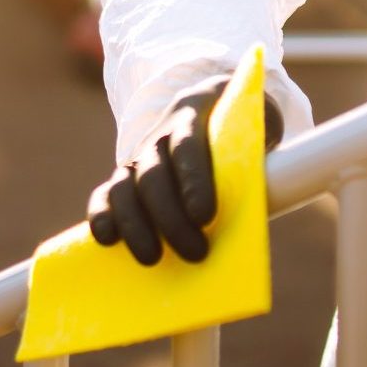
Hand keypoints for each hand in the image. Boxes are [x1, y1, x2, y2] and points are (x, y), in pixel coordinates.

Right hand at [87, 74, 284, 265]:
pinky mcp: (126, 176)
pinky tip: (108, 241)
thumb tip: (264, 200)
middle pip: (154, 174)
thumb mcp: (259, 127)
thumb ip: (258, 154)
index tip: (205, 216)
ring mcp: (140, 153)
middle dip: (170, 218)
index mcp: (195, 110)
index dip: (194, 181)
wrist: (216, 106)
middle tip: (196, 253)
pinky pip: (106, 195)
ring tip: (153, 259)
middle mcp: (161, 132)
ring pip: (124, 186)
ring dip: (135, 225)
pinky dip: (102, 217)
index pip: (188, 145)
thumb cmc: (244, 127)